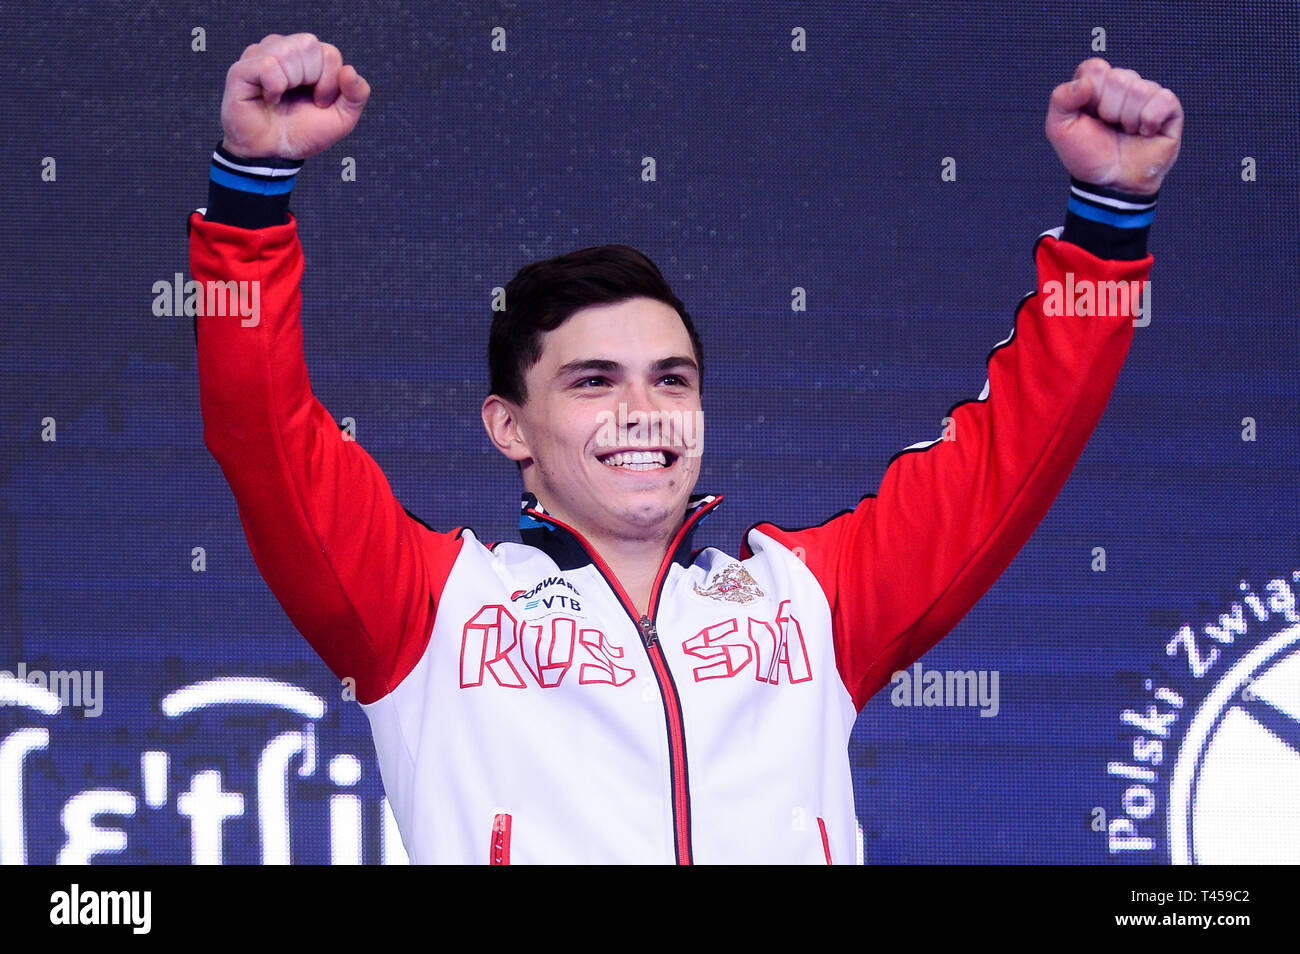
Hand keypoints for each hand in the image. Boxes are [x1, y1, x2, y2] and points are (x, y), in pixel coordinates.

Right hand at [220, 32, 370, 159]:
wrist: (274, 155)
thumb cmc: (304, 133)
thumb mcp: (341, 118)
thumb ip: (357, 95)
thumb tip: (349, 70)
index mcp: (307, 57)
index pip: (329, 52)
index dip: (330, 82)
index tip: (319, 103)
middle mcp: (283, 50)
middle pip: (309, 45)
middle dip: (313, 80)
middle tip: (299, 101)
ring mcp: (260, 56)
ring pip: (288, 50)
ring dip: (292, 84)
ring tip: (281, 99)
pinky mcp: (242, 69)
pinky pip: (268, 65)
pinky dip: (274, 87)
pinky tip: (269, 99)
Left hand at [1045, 58, 1181, 194]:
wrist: (1109, 183)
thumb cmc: (1087, 156)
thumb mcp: (1059, 129)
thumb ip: (1061, 99)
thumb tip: (1084, 83)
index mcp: (1097, 86)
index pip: (1095, 67)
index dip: (1089, 93)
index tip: (1087, 115)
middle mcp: (1123, 87)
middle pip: (1118, 77)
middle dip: (1108, 110)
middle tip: (1108, 127)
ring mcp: (1147, 96)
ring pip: (1139, 89)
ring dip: (1127, 119)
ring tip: (1125, 132)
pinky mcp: (1169, 109)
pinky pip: (1162, 99)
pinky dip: (1149, 121)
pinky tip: (1144, 132)